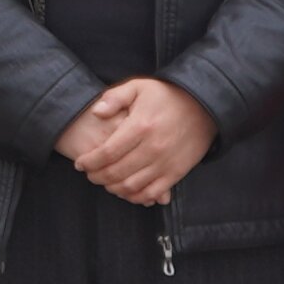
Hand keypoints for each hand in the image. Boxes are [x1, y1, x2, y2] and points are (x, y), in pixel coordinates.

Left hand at [57, 76, 214, 203]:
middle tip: (89, 175)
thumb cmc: (167, 96)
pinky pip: (152, 193)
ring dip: (114, 188)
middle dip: (97, 177)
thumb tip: (96, 113)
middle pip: (117, 172)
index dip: (90, 161)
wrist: (203, 106)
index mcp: (140, 126)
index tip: (80, 164)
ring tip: (105, 182)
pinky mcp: (176, 173)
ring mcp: (165, 163)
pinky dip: (136, 197)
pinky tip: (127, 191)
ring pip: (132, 186)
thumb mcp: (139, 87)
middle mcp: (152, 148)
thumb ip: (114, 98)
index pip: (108, 152)